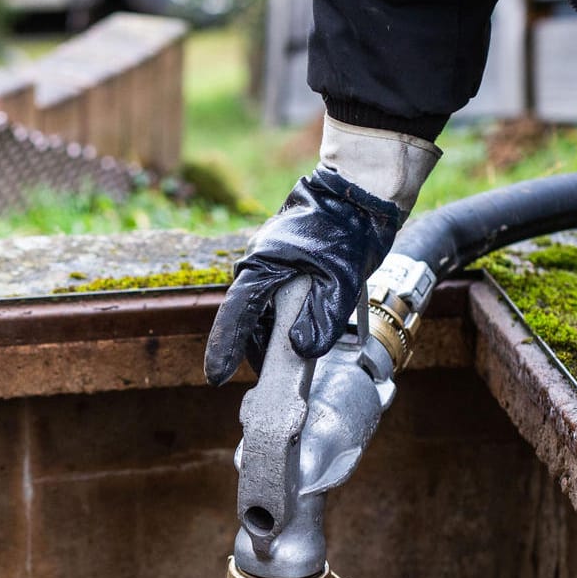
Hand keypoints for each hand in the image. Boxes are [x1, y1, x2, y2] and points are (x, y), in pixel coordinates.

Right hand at [203, 167, 405, 385]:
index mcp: (262, 266)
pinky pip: (275, 300)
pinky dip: (286, 320)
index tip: (217, 377)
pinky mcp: (282, 266)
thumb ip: (321, 319)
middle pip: (250, 319)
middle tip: (279, 380)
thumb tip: (302, 351)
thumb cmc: (346, 232)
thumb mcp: (340, 282)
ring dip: (278, 334)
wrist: (359, 197)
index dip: (225, 347)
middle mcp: (258, 265)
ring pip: (264, 312)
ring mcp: (269, 264)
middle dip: (262, 348)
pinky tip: (304, 332)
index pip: (236, 314)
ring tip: (299, 356)